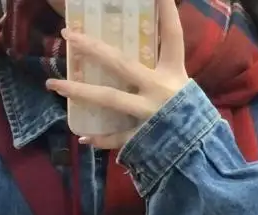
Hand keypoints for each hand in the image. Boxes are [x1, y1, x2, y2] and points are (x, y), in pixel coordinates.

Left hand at [46, 0, 188, 148]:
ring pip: (108, 98)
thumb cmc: (196, 123)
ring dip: (78, 90)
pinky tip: (83, 137)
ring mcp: (147, 114)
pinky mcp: (142, 138)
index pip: (172, 36)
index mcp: (174, 75)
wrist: (203, 156)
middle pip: (121, 63)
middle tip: (69, 35)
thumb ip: (166, 78)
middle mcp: (158, 90)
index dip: (166, 12)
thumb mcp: (187, 92)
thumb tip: (145, 64)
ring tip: (54, 83)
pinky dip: (101, 139)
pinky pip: (116, 137)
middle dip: (93, 48)